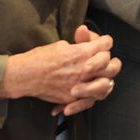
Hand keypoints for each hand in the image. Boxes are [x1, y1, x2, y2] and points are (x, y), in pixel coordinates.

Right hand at [0, 25, 121, 114]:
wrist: (26, 76)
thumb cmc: (41, 57)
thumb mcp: (61, 45)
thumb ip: (78, 44)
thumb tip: (86, 41)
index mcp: (82, 52)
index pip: (106, 44)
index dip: (104, 42)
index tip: (101, 44)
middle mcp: (85, 69)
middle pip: (113, 65)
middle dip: (110, 61)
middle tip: (104, 61)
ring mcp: (81, 85)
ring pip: (107, 84)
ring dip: (105, 79)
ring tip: (100, 78)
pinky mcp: (74, 98)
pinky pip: (91, 99)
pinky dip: (91, 95)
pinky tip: (89, 91)